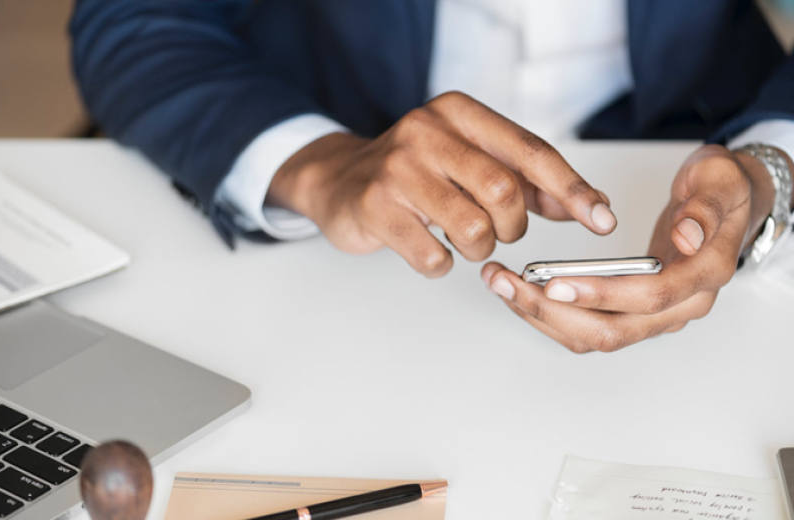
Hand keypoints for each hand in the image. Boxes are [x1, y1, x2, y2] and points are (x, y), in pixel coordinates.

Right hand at [267, 91, 615, 276]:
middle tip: (497, 232)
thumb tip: (587, 205)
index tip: (601, 220)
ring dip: (478, 249)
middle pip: (504, 192)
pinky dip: (441, 264)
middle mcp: (426, 132)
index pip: (530, 151)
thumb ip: (527, 180)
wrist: (339, 181)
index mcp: (458, 113)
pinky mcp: (375, 208)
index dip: (572, 190)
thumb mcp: (471, 161)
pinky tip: (428, 249)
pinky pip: (433, 257)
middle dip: (512, 227)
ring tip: (460, 240)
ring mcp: (397, 170)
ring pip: (473, 229)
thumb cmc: (416, 173)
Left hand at [482, 144, 781, 352]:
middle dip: (552, 311)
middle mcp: (681, 306)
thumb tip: (687, 237)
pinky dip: (550, 314)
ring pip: (594, 336)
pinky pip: (588, 327)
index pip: (650, 298)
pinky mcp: (633, 312)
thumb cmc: (721, 190)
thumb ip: (704, 207)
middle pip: (612, 330)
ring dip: (542, 316)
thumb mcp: (719, 180)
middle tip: (507, 282)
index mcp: (704, 276)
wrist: (727, 202)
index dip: (601, 294)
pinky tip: (520, 291)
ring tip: (501, 284)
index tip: (554, 283)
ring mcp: (656, 315)